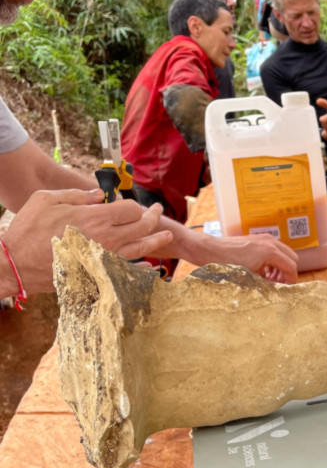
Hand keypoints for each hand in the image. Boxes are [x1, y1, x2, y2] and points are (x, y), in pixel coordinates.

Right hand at [2, 188, 172, 293]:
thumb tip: (98, 195)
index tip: (127, 204)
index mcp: (95, 217)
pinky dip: (143, 265)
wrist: (18, 264)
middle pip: (141, 226)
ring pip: (141, 248)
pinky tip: (152, 264)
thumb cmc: (29, 229)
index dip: (132, 204)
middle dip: (152, 217)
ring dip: (156, 240)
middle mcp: (107, 238)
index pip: (130, 208)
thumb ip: (76, 195)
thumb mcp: (46, 200)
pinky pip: (129, 268)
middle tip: (158, 211)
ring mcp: (106, 257)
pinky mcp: (101, 272)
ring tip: (167, 235)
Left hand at [203, 234, 299, 282]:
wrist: (210, 250)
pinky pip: (273, 249)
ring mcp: (264, 238)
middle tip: (279, 284)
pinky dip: (273, 260)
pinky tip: (263, 270)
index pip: (291, 266)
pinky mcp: (257, 238)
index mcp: (270, 251)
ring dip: (280, 266)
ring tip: (270, 279)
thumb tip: (277, 289)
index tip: (288, 288)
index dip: (292, 279)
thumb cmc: (228, 264)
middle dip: (287, 272)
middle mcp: (270, 242)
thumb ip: (268, 283)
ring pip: (283, 253)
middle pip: (291, 257)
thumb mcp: (250, 278)